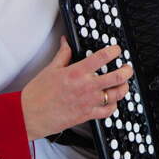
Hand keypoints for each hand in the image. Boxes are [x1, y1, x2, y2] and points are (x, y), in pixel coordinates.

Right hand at [19, 37, 133, 138]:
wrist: (30, 115)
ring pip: (116, 94)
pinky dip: (114, 105)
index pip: (102, 58)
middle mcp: (86, 87)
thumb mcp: (50, 69)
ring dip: (123, 88)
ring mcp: (89, 102)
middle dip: (127, 70)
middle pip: (117, 77)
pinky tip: (113, 101)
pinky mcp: (87, 115)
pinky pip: (108, 111)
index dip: (114, 51)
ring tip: (124, 84)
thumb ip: (62, 54)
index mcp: (76, 72)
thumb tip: (66, 42)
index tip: (117, 50)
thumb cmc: (37, 94)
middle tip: (128, 67)